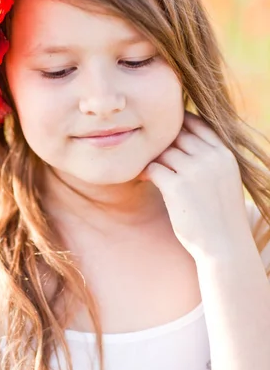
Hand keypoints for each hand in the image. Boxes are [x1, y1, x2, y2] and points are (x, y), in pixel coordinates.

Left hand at [138, 111, 251, 259]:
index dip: (179, 124)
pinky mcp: (177, 187)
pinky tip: (144, 178)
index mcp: (225, 154)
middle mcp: (212, 159)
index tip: (164, 132)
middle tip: (150, 152)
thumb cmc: (221, 214)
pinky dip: (146, 172)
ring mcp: (195, 171)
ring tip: (147, 167)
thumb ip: (210, 160)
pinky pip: (154, 168)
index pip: (198, 124)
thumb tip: (183, 141)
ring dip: (152, 158)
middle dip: (162, 143)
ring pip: (163, 151)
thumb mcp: (225, 179)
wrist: (225, 245)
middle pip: (178, 135)